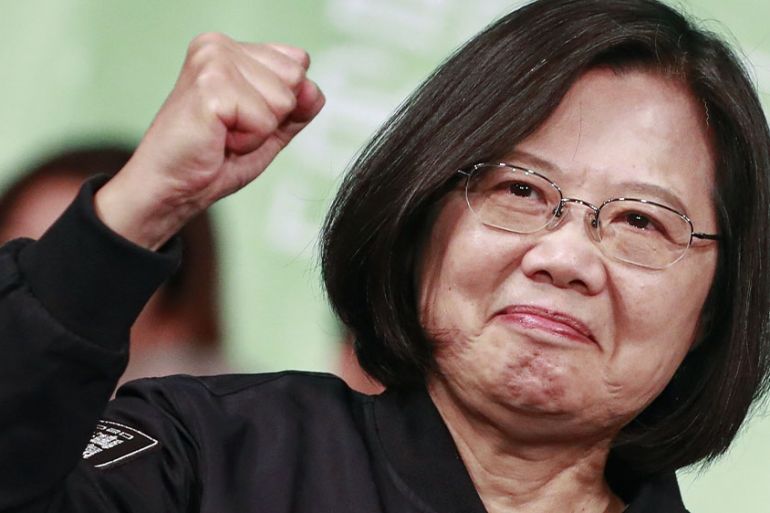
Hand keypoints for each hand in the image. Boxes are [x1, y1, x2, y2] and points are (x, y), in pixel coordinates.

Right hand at [94, 33, 324, 249]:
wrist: (170, 189)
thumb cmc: (212, 161)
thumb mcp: (268, 132)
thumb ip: (297, 109)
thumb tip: (315, 90)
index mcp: (230, 48)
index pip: (298, 62)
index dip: (281, 104)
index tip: (241, 119)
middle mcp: (218, 45)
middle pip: (295, 78)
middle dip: (272, 117)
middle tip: (231, 131)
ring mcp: (213, 62)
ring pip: (283, 100)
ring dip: (259, 131)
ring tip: (223, 136)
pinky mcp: (211, 87)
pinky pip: (265, 120)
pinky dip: (248, 141)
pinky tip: (217, 140)